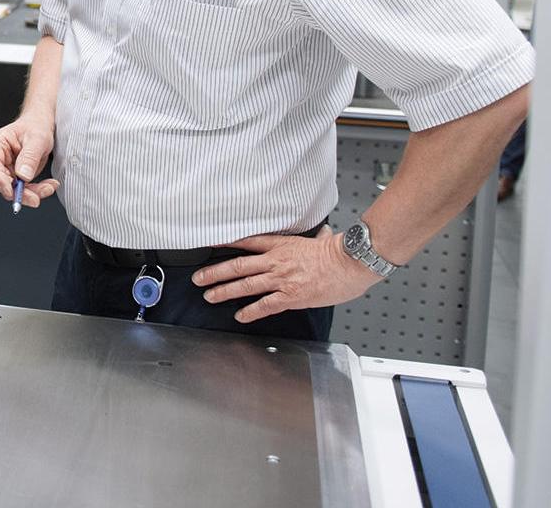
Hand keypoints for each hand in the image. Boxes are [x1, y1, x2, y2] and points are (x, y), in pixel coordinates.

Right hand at [0, 114, 59, 207]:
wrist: (42, 125)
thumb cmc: (36, 126)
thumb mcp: (37, 138)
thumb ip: (29, 157)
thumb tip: (23, 176)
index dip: (0, 180)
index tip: (11, 191)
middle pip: (2, 181)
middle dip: (19, 192)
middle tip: (36, 198)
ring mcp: (8, 168)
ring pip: (14, 189)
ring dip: (32, 193)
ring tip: (49, 188)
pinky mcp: (17, 175)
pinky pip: (24, 188)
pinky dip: (37, 190)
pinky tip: (49, 186)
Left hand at [191, 226, 382, 323]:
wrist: (352, 263)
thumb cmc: (340, 253)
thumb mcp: (322, 239)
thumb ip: (316, 238)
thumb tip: (322, 233)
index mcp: (281, 244)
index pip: (246, 242)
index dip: (226, 244)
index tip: (210, 246)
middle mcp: (276, 260)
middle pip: (237, 265)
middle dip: (215, 272)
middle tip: (198, 278)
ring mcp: (282, 279)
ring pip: (245, 285)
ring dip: (224, 291)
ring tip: (209, 296)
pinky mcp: (291, 296)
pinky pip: (265, 305)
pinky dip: (250, 311)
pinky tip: (240, 315)